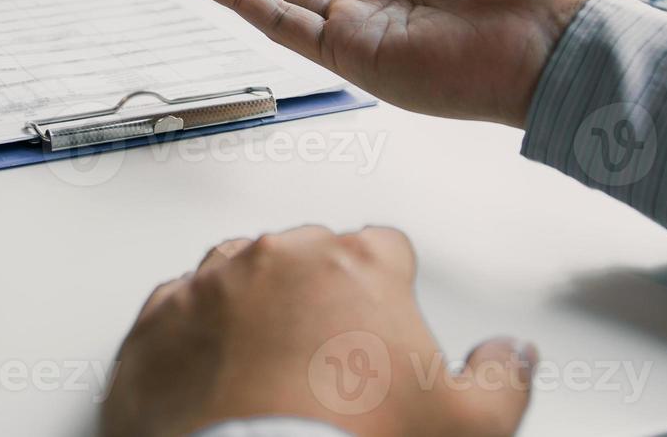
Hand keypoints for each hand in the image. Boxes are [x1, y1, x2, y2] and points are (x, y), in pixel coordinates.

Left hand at [102, 226, 534, 436]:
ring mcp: (210, 285)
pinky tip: (215, 380)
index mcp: (357, 263)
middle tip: (330, 365)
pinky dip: (194, 338)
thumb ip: (500, 376)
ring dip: (252, 307)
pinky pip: (178, 312)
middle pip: (307, 256)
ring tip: (270, 372)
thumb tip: (511, 355)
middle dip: (318, 295)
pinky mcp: (156, 323)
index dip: (390, 290)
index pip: (385, 248)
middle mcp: (278, 257)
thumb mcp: (468, 424)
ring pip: (237, 275)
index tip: (385, 328)